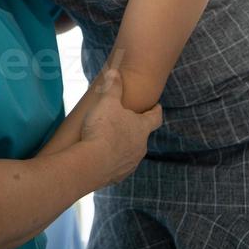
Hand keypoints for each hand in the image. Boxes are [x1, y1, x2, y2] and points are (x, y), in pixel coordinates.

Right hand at [80, 67, 162, 188]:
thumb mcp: (107, 102)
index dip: (156, 111)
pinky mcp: (118, 176)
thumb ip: (113, 86)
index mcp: (142, 128)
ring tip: (110, 139)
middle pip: (141, 135)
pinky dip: (112, 159)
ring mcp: (130, 163)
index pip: (155, 118)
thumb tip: (115, 72)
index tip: (157, 106)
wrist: (91, 163)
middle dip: (134, 128)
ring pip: (130, 151)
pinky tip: (101, 156)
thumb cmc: (103, 129)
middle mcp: (140, 147)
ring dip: (123, 145)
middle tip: (124, 121)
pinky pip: (118, 165)